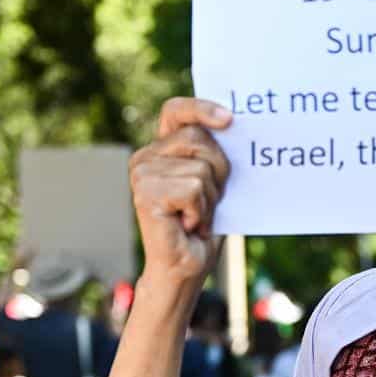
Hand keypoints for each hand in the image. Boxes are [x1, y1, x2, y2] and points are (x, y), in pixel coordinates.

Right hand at [129, 97, 232, 285]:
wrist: (185, 268)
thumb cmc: (202, 226)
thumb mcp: (214, 183)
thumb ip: (214, 155)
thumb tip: (233, 125)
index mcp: (160, 149)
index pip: (177, 111)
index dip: (201, 108)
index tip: (229, 119)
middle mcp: (145, 157)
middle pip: (198, 139)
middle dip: (218, 171)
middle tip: (208, 200)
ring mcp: (142, 174)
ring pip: (200, 169)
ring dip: (209, 199)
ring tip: (196, 217)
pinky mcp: (146, 193)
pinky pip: (193, 189)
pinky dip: (200, 211)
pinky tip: (187, 225)